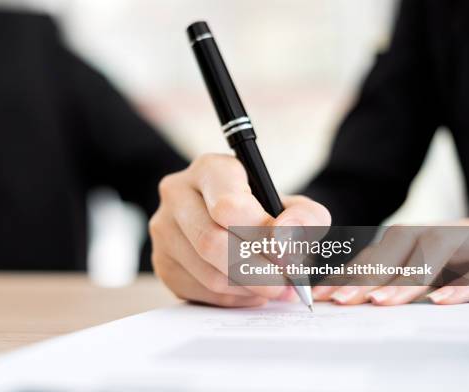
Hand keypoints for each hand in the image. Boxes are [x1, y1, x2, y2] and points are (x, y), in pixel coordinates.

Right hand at [149, 153, 330, 306]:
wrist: (233, 223)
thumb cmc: (264, 212)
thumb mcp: (293, 206)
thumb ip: (305, 218)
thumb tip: (286, 239)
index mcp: (210, 170)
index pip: (228, 206)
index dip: (261, 235)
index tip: (287, 254)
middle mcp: (178, 194)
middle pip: (213, 242)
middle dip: (258, 270)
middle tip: (287, 284)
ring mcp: (164, 229)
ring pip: (208, 273)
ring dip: (248, 288)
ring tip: (273, 287)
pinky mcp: (162, 262)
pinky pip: (199, 291)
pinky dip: (233, 298)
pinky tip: (250, 290)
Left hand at [313, 220, 468, 305]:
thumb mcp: (434, 269)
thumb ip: (401, 278)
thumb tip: (356, 295)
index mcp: (423, 238)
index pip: (380, 253)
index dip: (349, 272)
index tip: (321, 296)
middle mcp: (443, 233)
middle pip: (399, 245)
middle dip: (367, 273)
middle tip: (341, 301)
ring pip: (432, 250)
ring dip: (405, 278)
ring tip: (380, 303)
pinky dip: (460, 284)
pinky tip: (440, 302)